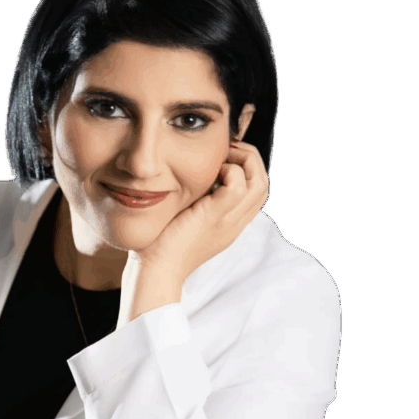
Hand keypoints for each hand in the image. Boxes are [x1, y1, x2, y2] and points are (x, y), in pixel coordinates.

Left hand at [129, 140, 269, 283]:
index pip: (257, 190)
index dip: (248, 167)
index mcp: (231, 223)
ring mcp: (228, 221)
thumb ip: (198, 200)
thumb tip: (196, 174)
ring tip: (222, 156)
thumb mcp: (187, 217)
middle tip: (228, 149)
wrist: (156, 269)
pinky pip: (237, 187)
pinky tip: (210, 173)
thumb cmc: (162, 244)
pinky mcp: (214, 217)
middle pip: (263, 183)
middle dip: (250, 158)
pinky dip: (229, 172)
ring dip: (244, 161)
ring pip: (259, 183)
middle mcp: (235, 222)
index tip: (226, 156)